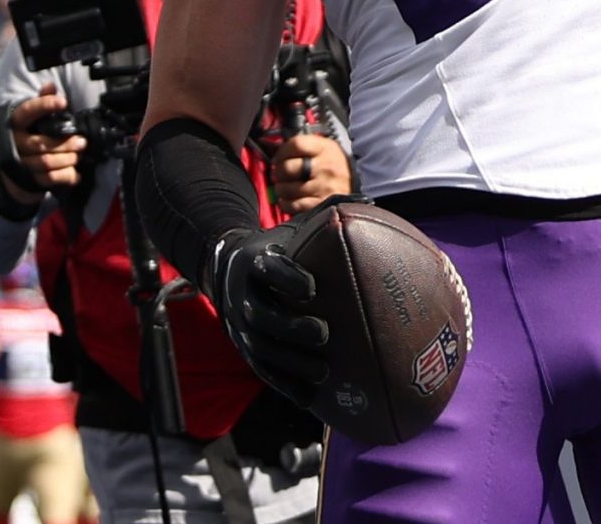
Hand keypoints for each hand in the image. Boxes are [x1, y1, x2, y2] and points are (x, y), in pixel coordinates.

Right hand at [8, 89, 86, 190]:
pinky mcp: (28, 179)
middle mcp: (15, 143)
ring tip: (79, 154)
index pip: (28, 111)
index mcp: (16, 122)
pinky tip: (76, 172)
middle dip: (66, 143)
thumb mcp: (35, 116)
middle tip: (82, 141)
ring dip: (68, 159)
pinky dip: (66, 175)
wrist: (15, 165)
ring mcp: (20, 163)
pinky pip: (49, 179)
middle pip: (41, 144)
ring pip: (46, 163)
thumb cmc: (30, 133)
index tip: (64, 102)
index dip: (45, 105)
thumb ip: (42, 100)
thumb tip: (50, 85)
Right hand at [206, 227, 330, 396]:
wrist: (230, 270)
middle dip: (291, 328)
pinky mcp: (246, 349)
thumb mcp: (295, 228)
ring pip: (261, 348)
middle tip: (323, 333)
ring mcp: (242, 326)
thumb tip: (370, 201)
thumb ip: (329, 213)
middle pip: (261, 315)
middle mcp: (244, 295)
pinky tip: (309, 398)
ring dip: (290, 363)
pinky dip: (284, 384)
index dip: (287, 279)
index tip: (312, 288)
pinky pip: (263, 370)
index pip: (268, 269)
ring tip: (323, 372)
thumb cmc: (278, 247)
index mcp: (257, 261)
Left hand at [270, 132, 351, 214]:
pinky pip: (293, 205)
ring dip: (281, 189)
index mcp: (326, 149)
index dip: (282, 151)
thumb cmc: (338, 167)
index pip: (296, 144)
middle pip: (288, 167)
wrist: (361, 186)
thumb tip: (271, 146)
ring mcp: (323, 187)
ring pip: (287, 188)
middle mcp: (325, 167)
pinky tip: (290, 199)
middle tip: (280, 174)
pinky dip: (286, 203)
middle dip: (278, 171)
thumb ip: (303, 147)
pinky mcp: (321, 204)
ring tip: (285, 187)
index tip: (278, 157)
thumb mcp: (326, 149)